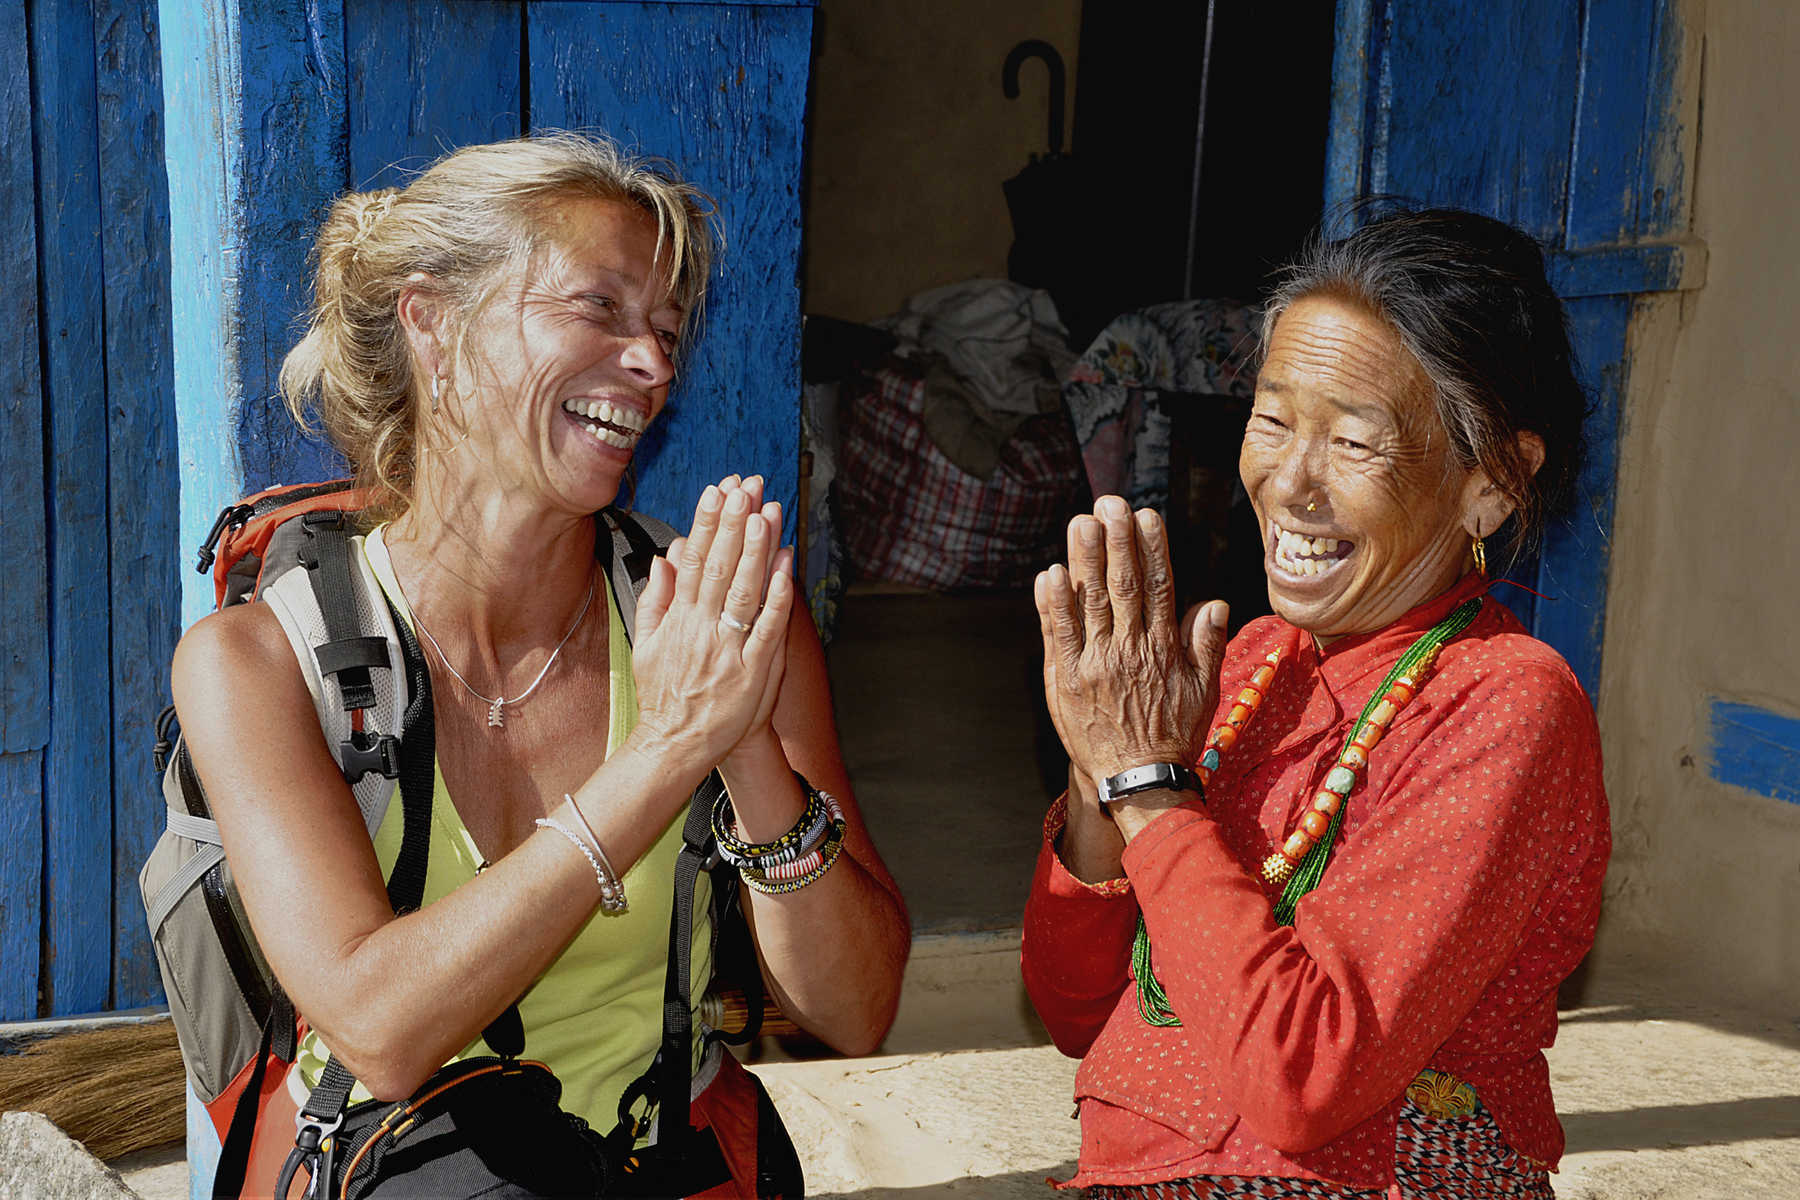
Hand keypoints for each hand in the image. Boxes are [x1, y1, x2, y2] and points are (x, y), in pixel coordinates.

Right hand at [630, 475, 793, 773]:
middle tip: (746, 488)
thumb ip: (657, 599)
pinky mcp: (753, 672)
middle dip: (734, 525)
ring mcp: (729, 650)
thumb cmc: (663, 696)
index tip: (717, 491)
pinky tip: (787, 567)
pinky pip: (769, 628)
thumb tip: (666, 557)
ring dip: (757, 551)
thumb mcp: (647, 644)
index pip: (695, 561)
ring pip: (745, 591)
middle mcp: (703, 630)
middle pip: (721, 568)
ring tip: (766, 513)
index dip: (707, 524)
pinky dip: (778, 596)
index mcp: (679, 620)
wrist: (675, 746)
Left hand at [1034, 496, 1229, 798]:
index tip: (1147, 516)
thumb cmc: (1172, 734)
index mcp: (1163, 649)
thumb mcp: (1204, 691)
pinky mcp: (1066, 680)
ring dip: (1084, 561)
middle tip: (1109, 504)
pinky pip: (1059, 636)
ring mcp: (1095, 664)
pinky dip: (1053, 605)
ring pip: (1090, 603)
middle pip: (1122, 586)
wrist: (1137, 780)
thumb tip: (1215, 602)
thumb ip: (1207, 645)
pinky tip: (1049, 575)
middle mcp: (1129, 651)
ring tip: (1081, 524)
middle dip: (1116, 541)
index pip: (1158, 588)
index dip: (1152, 549)